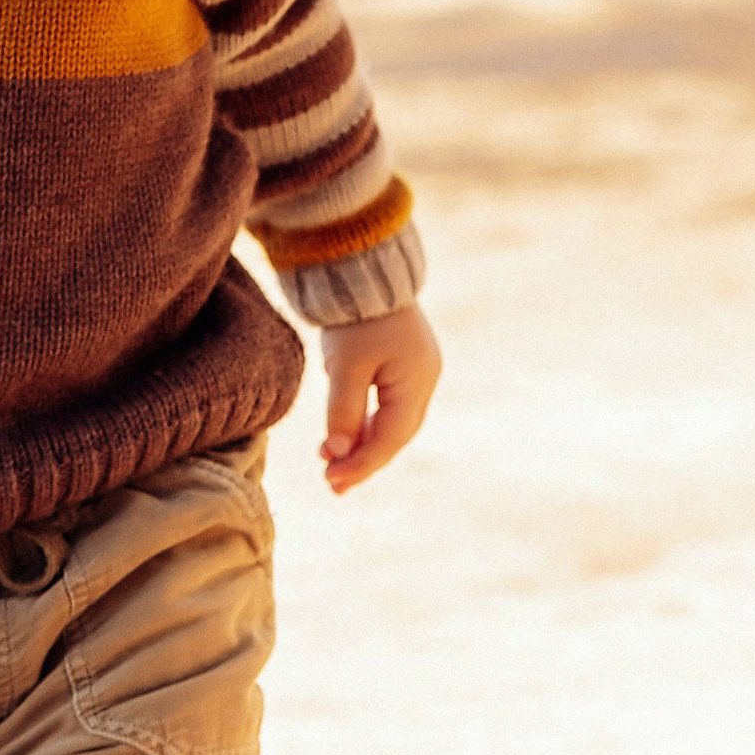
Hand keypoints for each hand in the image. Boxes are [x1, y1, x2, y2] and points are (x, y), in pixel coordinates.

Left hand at [319, 302, 442, 495]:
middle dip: (363, 461)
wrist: (365, 270)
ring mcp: (417, 372)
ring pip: (392, 423)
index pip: (390, 438)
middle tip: (332, 485)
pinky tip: (342, 437)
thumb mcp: (345, 365)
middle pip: (395, 435)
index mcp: (416, 381)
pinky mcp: (404, 365)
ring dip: (363, 445)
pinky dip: (366, 424)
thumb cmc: (356, 316)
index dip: (361, 464)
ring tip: (330, 466)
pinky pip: (388, 406)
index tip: (332, 482)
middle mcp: (424, 380)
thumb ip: (343, 411)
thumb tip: (338, 454)